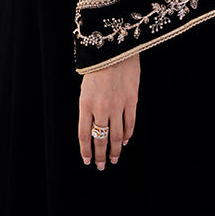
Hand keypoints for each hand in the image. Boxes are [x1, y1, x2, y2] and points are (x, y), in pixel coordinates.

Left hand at [78, 53, 139, 169]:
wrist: (114, 49)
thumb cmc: (97, 66)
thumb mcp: (86, 87)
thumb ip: (88, 106)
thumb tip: (93, 125)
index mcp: (85, 104)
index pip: (83, 134)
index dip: (85, 150)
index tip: (87, 160)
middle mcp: (100, 108)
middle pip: (99, 138)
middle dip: (99, 155)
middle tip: (101, 166)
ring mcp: (117, 106)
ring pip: (115, 135)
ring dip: (114, 149)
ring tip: (113, 159)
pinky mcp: (131, 101)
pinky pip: (129, 123)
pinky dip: (127, 135)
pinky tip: (124, 141)